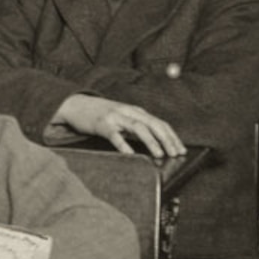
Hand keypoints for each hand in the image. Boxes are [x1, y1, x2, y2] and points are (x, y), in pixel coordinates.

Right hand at [52, 95, 184, 156]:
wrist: (76, 104)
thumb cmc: (102, 115)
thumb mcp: (123, 118)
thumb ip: (137, 128)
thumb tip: (157, 145)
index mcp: (136, 112)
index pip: (160, 123)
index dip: (173, 137)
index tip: (181, 150)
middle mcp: (129, 112)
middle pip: (153, 124)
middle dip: (167, 139)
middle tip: (175, 154)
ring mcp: (115, 116)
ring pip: (138, 128)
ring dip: (151, 141)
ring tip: (160, 154)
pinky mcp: (102, 124)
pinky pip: (114, 135)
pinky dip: (123, 144)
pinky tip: (129, 154)